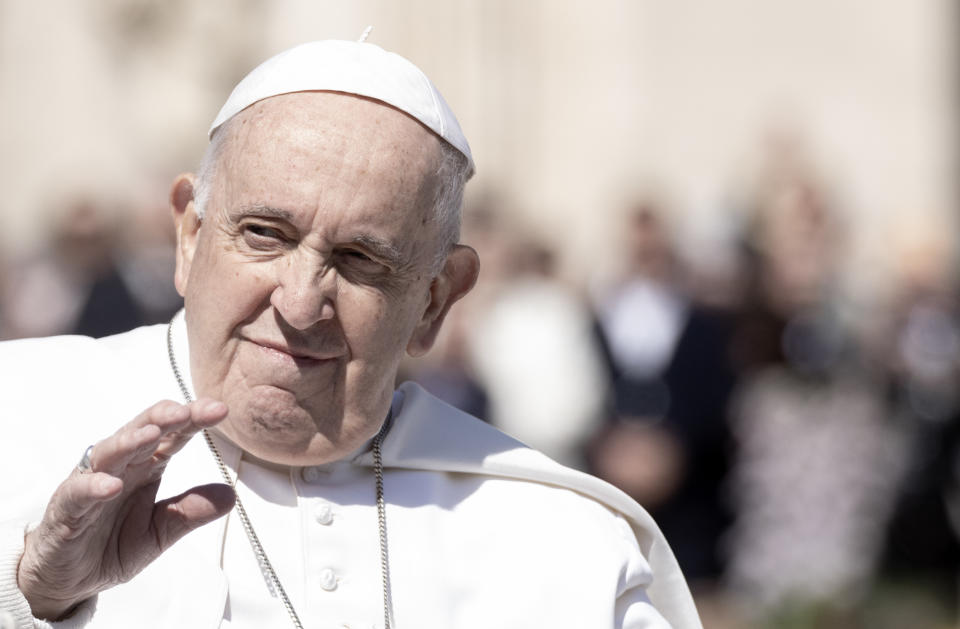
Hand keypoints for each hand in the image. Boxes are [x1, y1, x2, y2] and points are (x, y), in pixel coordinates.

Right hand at [16, 399, 235, 620]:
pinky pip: (78, 493)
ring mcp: (90, 484)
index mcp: (145, 467)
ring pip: (109, 453)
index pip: (172, 437)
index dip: (194, 421)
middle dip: (164, 418)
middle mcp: (119, 467)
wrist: (68, 580)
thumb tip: (231, 495)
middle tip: (187, 411)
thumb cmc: (111, 546)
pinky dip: (93, 486)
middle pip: (142, 432)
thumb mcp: (160, 532)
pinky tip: (111, 484)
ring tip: (153, 433)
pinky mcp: (66, 510)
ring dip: (130, 441)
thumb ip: (190, 512)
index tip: (220, 410)